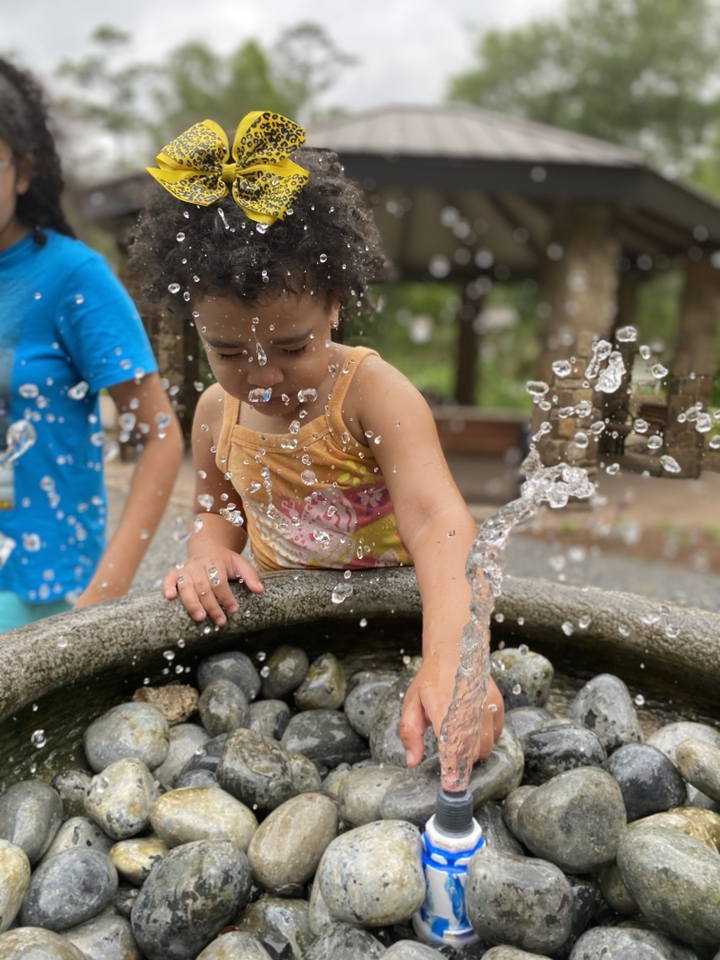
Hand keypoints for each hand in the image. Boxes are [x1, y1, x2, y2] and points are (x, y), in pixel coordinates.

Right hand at [162, 550, 262, 624]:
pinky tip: (169, 597)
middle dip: (211, 605)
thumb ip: (250, 575)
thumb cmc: (225, 560)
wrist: (207, 547)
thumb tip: (259, 590)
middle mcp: (198, 565)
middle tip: (220, 621)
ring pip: (186, 586)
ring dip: (192, 603)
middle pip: (203, 587)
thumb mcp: (240, 563)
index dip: (226, 597)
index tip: (233, 609)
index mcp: (215, 561)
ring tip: (200, 617)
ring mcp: (186, 568)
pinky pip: (169, 578)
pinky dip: (167, 586)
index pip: (219, 582)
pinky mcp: (176, 572)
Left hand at [399, 661, 503, 784]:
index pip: (452, 749)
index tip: (451, 785)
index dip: (452, 770)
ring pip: (485, 748)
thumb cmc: (430, 680)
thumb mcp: (411, 703)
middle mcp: (470, 711)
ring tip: (459, 740)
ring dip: (473, 752)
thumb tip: (412, 761)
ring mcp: (487, 708)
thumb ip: (410, 733)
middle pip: (471, 755)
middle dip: (460, 763)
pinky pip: (496, 736)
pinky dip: (485, 739)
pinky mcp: (498, 706)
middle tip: (449, 760)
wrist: (456, 652)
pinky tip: (472, 729)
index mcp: (444, 711)